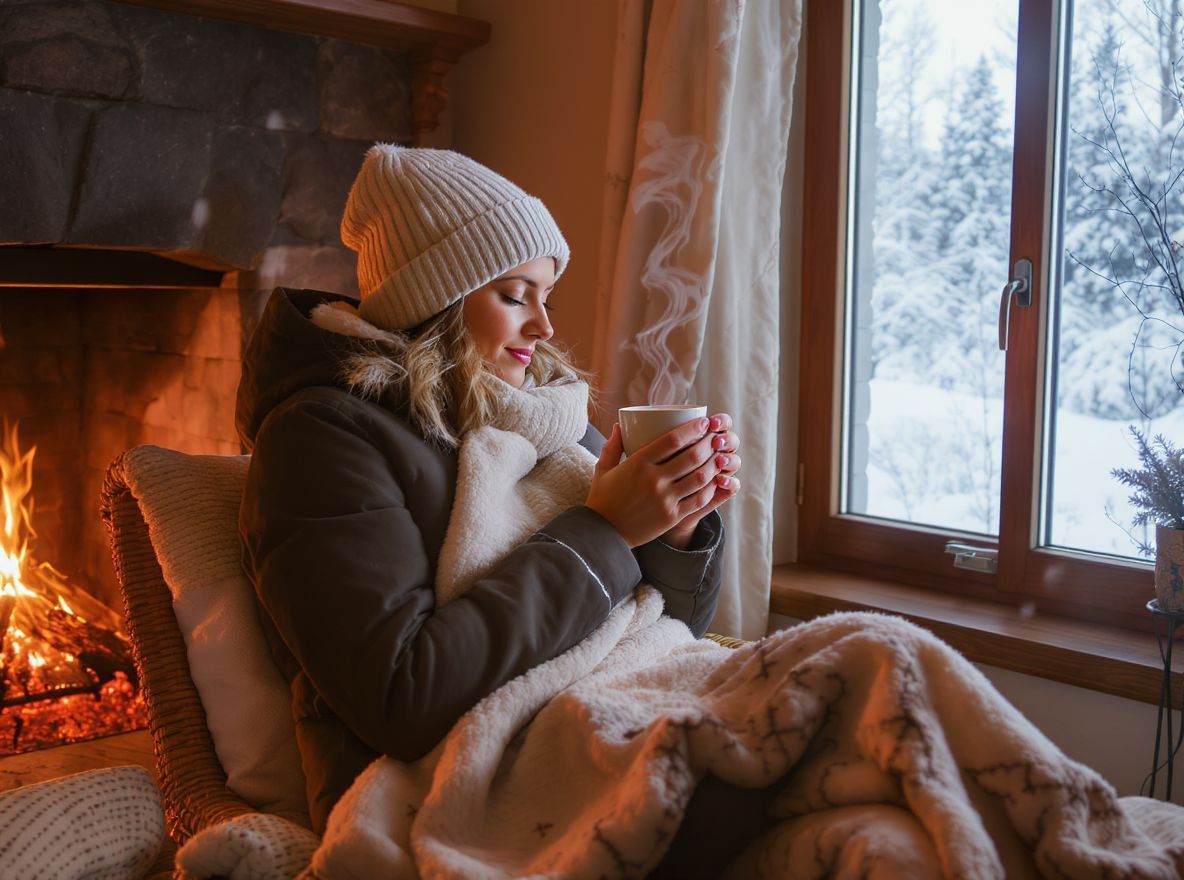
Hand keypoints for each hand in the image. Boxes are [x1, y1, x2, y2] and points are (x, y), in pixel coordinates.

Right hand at [585, 414, 739, 548]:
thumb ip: (613, 446)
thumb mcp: (604, 469)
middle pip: (692, 456)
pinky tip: (714, 480)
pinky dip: (710, 488)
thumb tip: (620, 425)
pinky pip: (699, 499)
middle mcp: (654, 480)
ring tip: (720, 456)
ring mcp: (665, 499)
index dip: (693, 429)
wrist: (603, 533)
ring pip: (700, 477)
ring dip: (714, 464)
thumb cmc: (603, 499)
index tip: (703, 422)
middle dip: (709, 443)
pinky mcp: (672, 516)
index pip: (673, 440)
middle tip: (716, 436)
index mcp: (638, 463)